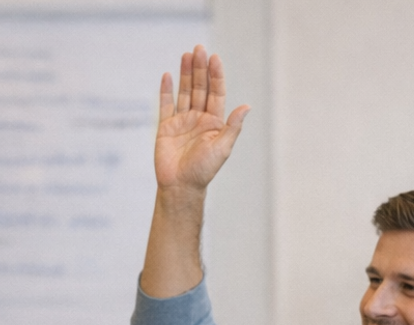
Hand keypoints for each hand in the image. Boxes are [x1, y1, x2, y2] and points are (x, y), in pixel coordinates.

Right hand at [154, 45, 249, 193]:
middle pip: (200, 88)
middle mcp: (199, 118)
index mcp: (214, 122)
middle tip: (199, 49)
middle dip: (200, 68)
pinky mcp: (166, 127)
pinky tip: (167, 76)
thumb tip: (247, 106)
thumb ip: (233, 126)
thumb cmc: (204, 170)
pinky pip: (165, 105)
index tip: (214, 58)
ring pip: (185, 92)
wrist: (181, 186)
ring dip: (186, 74)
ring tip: (186, 55)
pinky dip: (166, 91)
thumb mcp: (223, 147)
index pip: (216, 92)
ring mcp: (182, 122)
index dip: (216, 75)